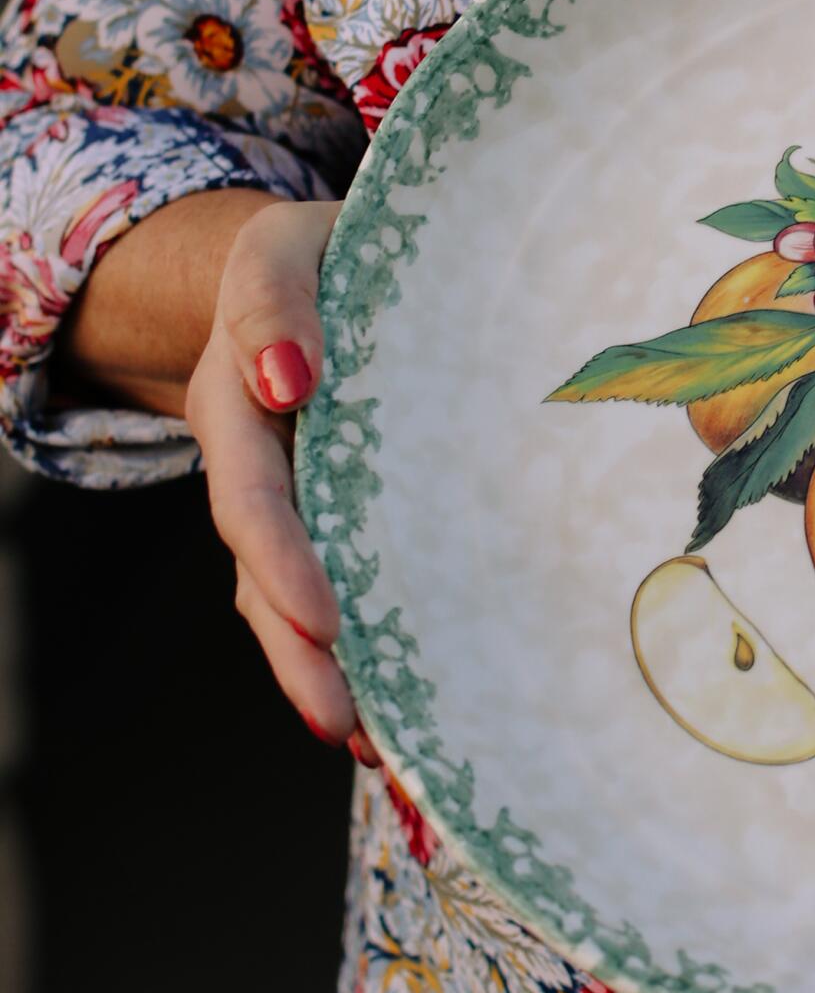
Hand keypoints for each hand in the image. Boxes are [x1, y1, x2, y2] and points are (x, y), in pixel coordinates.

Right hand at [182, 196, 379, 765]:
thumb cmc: (321, 253)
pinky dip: (358, 656)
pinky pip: (334, 594)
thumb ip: (274, 302)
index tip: (323, 616)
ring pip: (292, 597)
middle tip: (342, 715)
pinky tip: (398, 717)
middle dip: (300, 646)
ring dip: (326, 673)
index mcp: (239, 394)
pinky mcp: (337, 517)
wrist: (327, 264)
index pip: (253, 493)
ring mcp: (295, 493)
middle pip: (265, 565)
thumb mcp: (285, 248)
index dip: (282, 555)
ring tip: (378, 744)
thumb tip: (289, 379)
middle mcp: (257, 457)